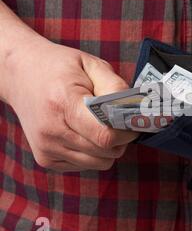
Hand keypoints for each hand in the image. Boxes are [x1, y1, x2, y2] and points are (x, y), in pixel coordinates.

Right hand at [2, 35, 138, 171]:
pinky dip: (94, 152)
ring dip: (109, 148)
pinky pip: (86, 165)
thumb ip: (115, 87)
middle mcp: (51, 131)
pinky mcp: (46, 159)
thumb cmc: (60, 68)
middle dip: (121, 138)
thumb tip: (132, 110)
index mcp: (63, 103)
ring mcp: (46, 148)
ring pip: (100, 163)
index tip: (131, 120)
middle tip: (119, 120)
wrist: (20, 75)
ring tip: (100, 125)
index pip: (105, 135)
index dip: (126, 131)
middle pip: (106, 152)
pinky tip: (84, 132)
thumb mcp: (92, 65)